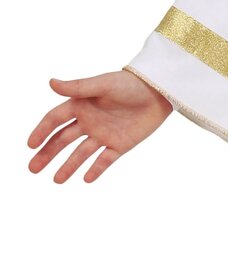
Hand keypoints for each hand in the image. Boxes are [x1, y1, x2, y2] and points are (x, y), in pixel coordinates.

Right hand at [27, 70, 172, 183]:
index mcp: (80, 105)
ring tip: (56, 180)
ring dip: (68, 166)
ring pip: (81, 153)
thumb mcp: (103, 84)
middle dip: (47, 154)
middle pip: (62, 140)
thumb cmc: (129, 83)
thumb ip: (78, 87)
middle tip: (33, 168)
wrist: (159, 92)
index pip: (55, 120)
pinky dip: (96, 169)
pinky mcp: (120, 145)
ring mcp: (103, 134)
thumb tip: (50, 83)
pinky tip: (86, 179)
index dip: (42, 132)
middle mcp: (88, 121)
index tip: (31, 145)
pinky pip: (105, 160)